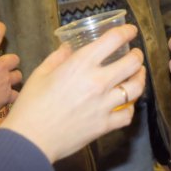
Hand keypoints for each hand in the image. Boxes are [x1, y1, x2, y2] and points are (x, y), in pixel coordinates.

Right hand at [0, 22, 21, 113]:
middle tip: (1, 66)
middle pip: (14, 58)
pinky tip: (8, 97)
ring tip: (6, 81)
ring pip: (18, 75)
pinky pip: (16, 94)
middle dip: (10, 61)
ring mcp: (5, 81)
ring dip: (13, 77)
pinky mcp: (8, 95)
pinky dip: (13, 95)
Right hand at [0, 24, 144, 162]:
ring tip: (138, 74)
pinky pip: (127, 114)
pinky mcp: (105, 125)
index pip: (113, 40)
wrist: (30, 139)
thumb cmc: (31, 104)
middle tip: (135, 54)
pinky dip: (130, 108)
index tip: (130, 31)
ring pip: (136, 87)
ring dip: (140, 77)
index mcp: (81, 64)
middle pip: (132, 63)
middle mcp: (98, 81)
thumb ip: (58, 57)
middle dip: (137, 55)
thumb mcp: (41, 73)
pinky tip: (126, 104)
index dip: (126, 32)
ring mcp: (104, 104)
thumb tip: (69, 47)